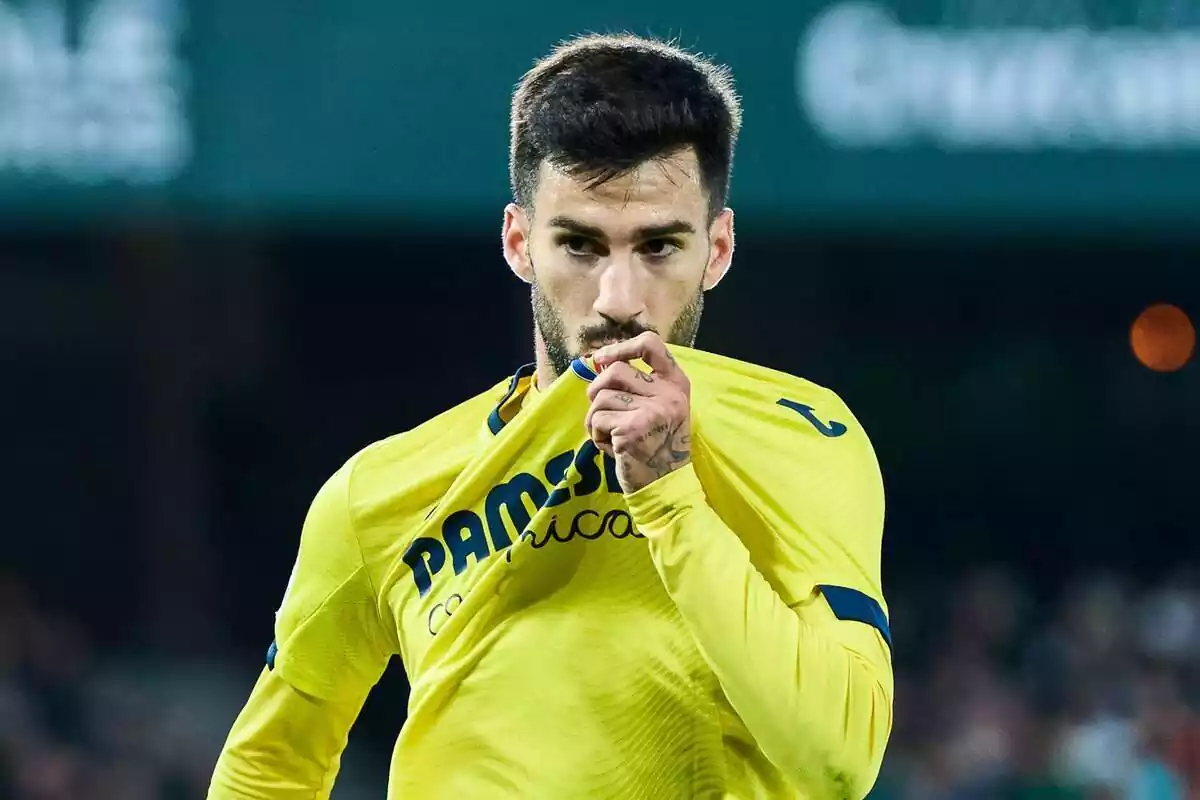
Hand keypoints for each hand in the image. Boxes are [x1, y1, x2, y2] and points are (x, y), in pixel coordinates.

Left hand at [584, 332, 691, 493]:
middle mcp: (669, 394)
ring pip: (601, 397)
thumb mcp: (658, 408)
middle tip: (600, 411)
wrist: (665, 486)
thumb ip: (638, 385)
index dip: (621, 348)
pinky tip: (613, 449)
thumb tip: (598, 361)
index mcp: (677, 383)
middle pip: (615, 371)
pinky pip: (597, 420)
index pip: (650, 345)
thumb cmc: (655, 446)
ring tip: (610, 436)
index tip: (602, 359)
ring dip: (596, 419)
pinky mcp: (632, 429)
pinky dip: (597, 436)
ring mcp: (652, 411)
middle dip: (597, 389)